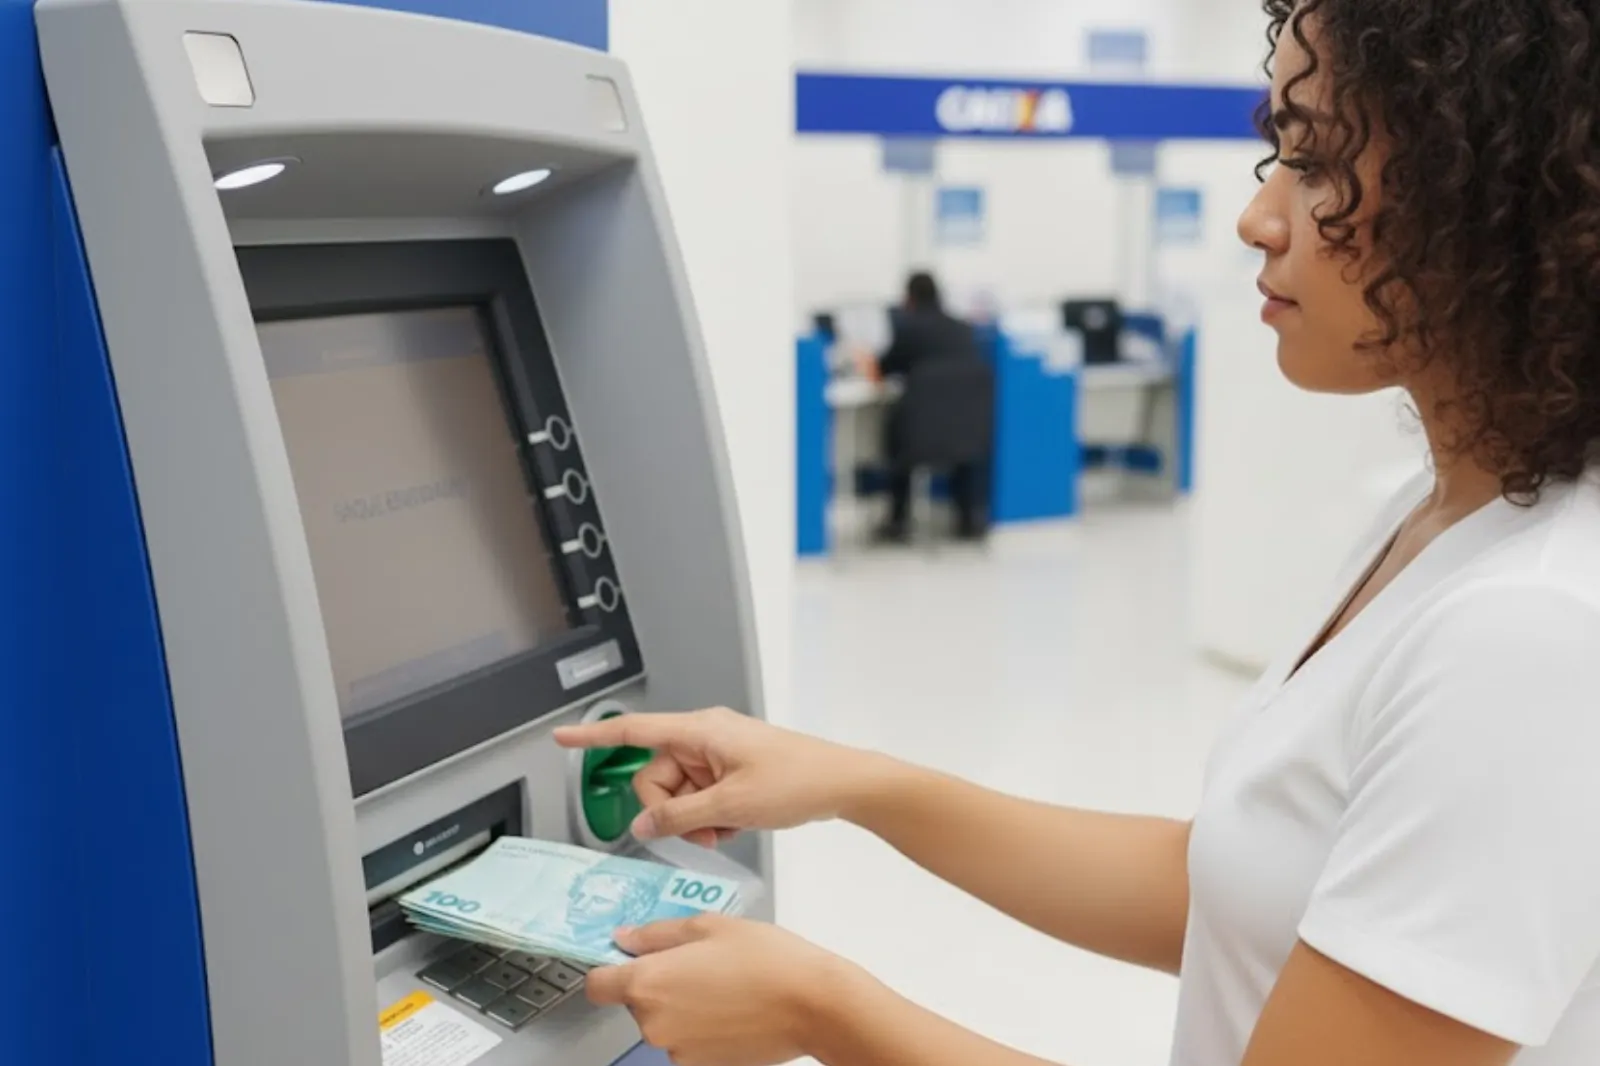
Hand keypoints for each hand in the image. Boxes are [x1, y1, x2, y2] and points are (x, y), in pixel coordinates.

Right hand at [554, 708, 881, 847]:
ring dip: (692, 820)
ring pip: (678, 794)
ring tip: (725, 831)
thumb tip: (643, 826)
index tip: (561, 737)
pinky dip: (709, 817)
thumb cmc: (795, 780)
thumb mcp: (730, 805)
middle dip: (669, 811)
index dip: (593, 736)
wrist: (840, 783)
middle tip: (701, 831)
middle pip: (655, 777)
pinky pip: (700, 797)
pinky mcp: (731, 772)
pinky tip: (734, 826)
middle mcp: (703, 738)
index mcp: (698, 731)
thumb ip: (679, 817)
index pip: (633, 731)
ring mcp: (718, 755)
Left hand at [587, 915, 856, 1065]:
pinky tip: (732, 1009)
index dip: (609, 969)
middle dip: (658, 983)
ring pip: (663, 1022)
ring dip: (681, 1005)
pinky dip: (700, 1027)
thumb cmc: (765, 958)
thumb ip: (658, 933)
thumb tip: (625, 939)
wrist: (812, 1004)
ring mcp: (676, 1050)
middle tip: (698, 962)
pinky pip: (686, 1041)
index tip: (628, 959)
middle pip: (635, 1002)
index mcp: (649, 983)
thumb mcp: (710, 925)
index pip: (597, 985)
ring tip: (723, 985)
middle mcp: (653, 1023)